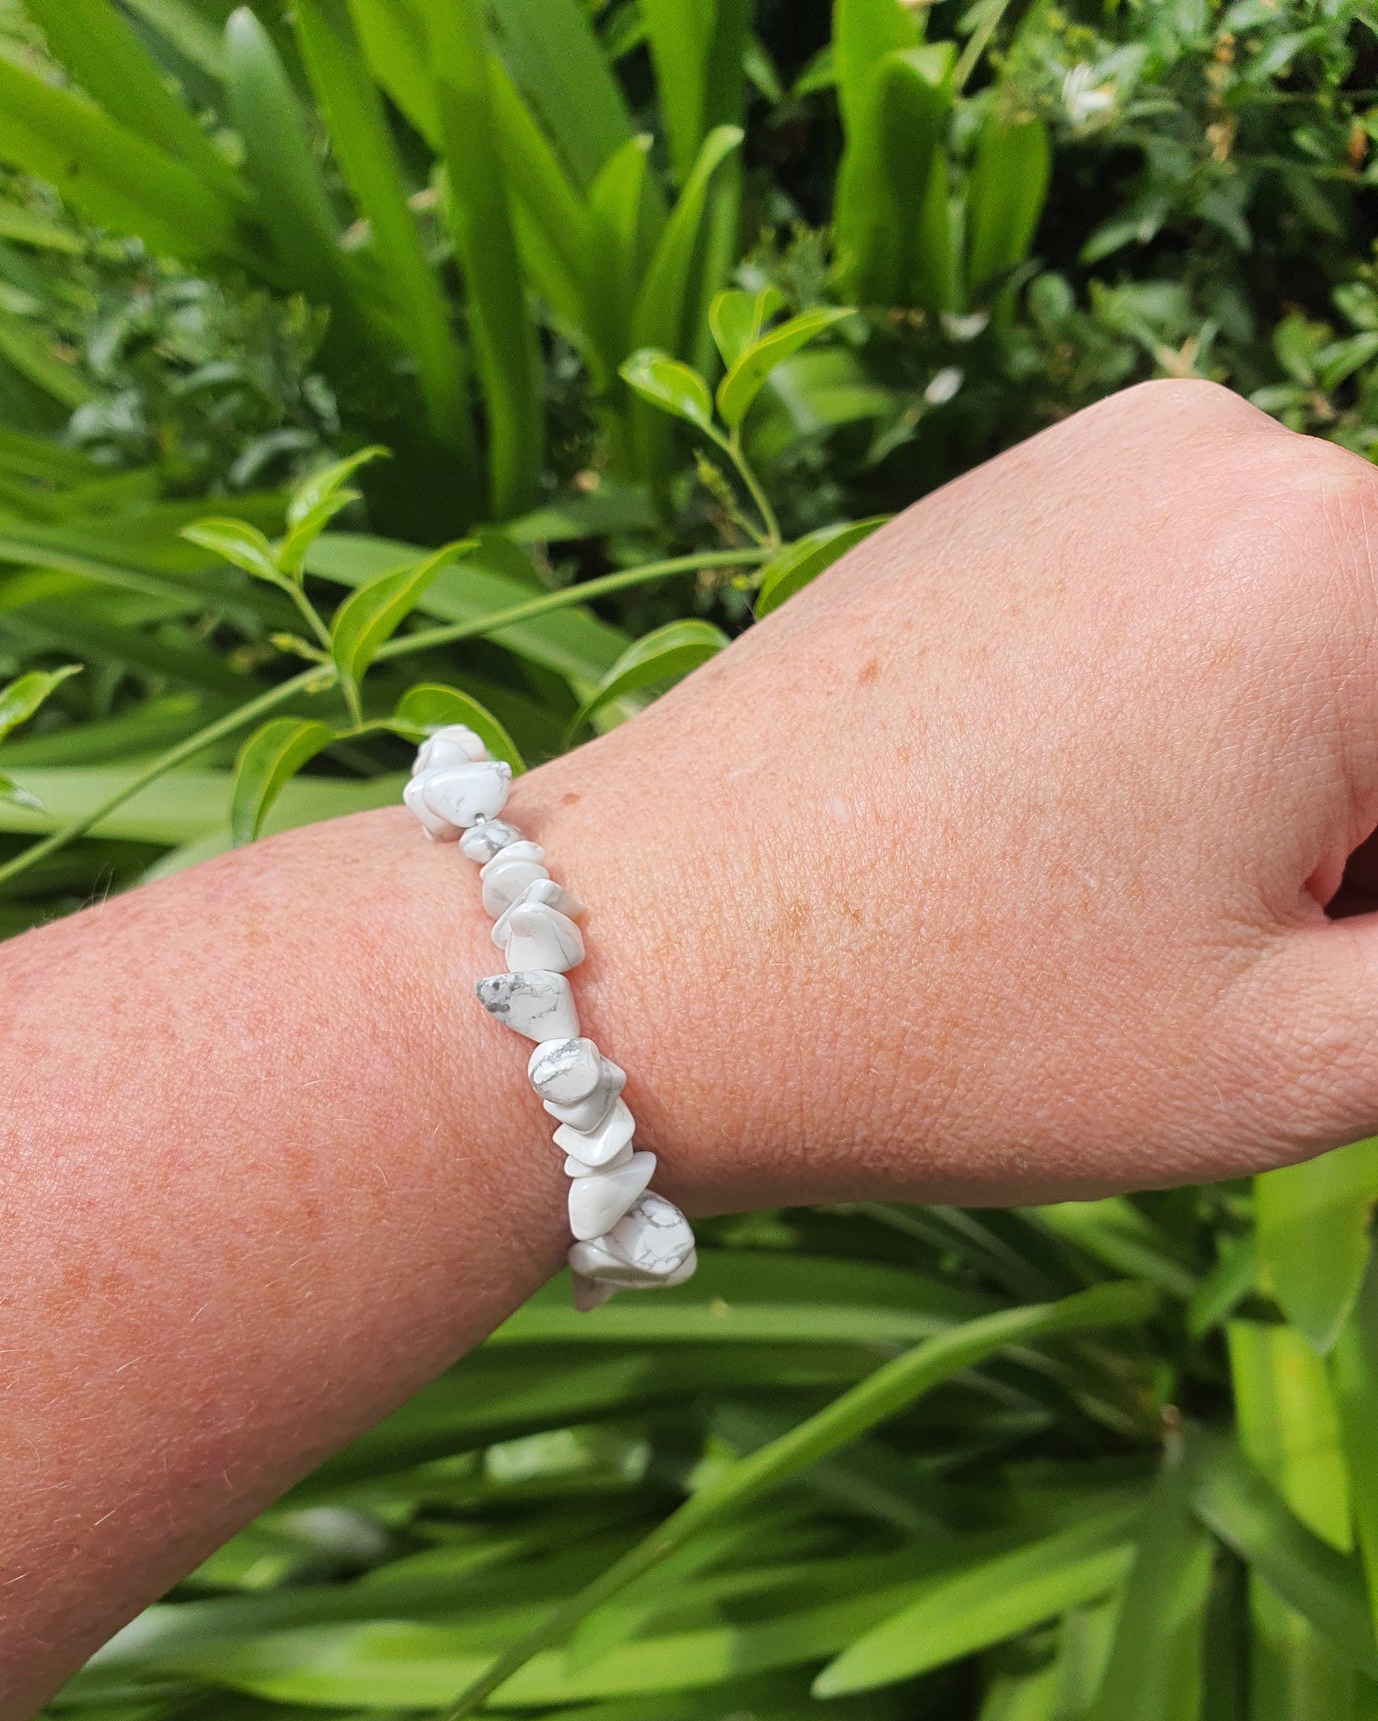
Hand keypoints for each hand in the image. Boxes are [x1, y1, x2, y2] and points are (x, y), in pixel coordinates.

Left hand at [519, 380, 1377, 1205]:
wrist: (624, 961)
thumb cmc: (942, 1028)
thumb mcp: (1290, 1062)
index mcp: (1346, 567)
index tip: (1317, 959)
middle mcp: (1244, 452)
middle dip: (1371, 848)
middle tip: (1236, 971)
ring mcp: (1114, 452)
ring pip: (1327, 643)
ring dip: (1307, 792)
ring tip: (1137, 911)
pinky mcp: (1020, 489)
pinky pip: (1208, 601)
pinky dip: (1213, 720)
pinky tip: (1076, 832)